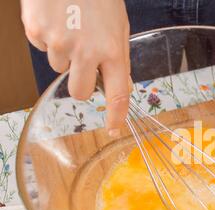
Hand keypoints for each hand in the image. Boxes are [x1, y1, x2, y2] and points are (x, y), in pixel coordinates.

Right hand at [21, 0, 130, 135]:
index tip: (114, 128)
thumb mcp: (118, 26)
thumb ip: (118, 57)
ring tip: (71, 26)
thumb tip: (119, 86)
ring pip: (59, 67)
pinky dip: (48, 37)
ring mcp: (58, 42)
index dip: (116, 115)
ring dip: (65, 53)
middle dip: (82, 83)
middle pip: (79, 91)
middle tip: (84, 61)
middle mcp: (85, 51)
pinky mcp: (36, 31)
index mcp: (112, 50)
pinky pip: (42, 47)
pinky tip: (56, 18)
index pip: (118, 94)